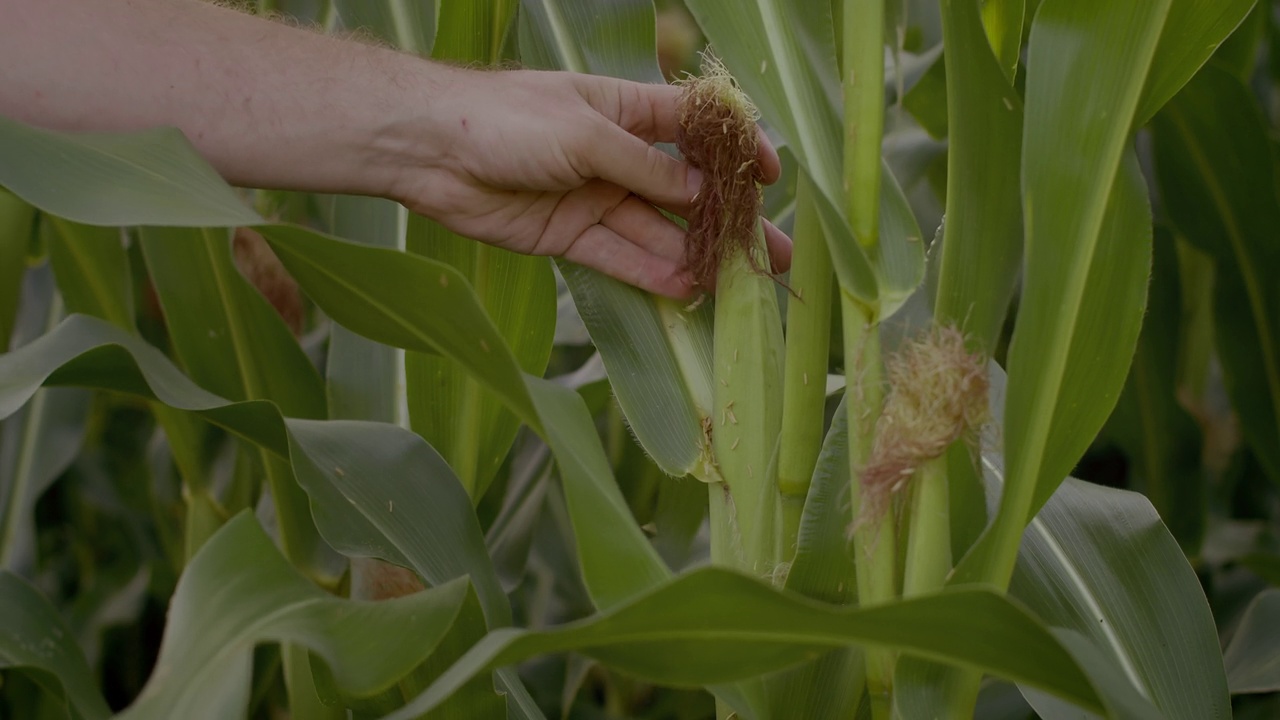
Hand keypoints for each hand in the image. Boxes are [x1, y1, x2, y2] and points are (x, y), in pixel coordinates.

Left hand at [389, 67, 791, 298]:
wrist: (432, 149)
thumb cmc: (508, 118)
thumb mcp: (587, 135)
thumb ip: (646, 167)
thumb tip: (702, 192)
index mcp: (625, 109)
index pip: (696, 128)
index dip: (736, 150)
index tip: (772, 176)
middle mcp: (617, 155)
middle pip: (685, 191)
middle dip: (730, 221)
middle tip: (774, 255)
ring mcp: (595, 197)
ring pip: (657, 231)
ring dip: (697, 256)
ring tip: (740, 285)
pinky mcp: (568, 234)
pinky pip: (619, 257)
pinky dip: (650, 274)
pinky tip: (686, 290)